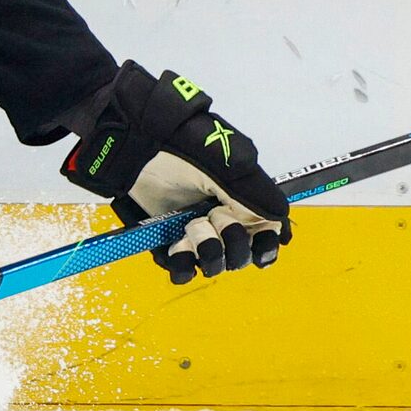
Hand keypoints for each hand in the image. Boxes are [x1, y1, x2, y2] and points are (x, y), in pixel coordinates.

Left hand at [62, 63, 291, 284]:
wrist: (132, 143)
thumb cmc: (178, 144)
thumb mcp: (223, 161)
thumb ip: (253, 190)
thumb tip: (278, 217)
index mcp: (240, 196)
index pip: (266, 231)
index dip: (266, 244)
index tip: (261, 248)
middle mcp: (220, 216)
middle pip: (242, 253)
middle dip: (233, 243)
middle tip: (213, 216)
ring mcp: (194, 230)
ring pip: (215, 263)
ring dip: (208, 252)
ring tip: (189, 229)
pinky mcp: (167, 239)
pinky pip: (182, 268)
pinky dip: (182, 266)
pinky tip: (178, 252)